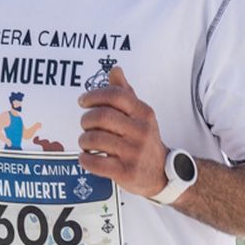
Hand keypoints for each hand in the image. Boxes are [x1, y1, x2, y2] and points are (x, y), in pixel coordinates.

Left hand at [77, 67, 167, 199]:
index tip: (83, 101)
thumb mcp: (140, 115)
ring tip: (86, 141)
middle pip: (102, 116)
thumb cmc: (144, 140)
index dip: (94, 95)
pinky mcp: (126, 172)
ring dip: (84, 139)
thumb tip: (115, 70)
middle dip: (86, 119)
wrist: (161, 174)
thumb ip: (126, 94)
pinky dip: (85, 159)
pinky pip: (96, 162)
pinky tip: (86, 157)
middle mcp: (141, 131)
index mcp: (144, 114)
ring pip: (95, 139)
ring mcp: (134, 153)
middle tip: (85, 124)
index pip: (116, 95)